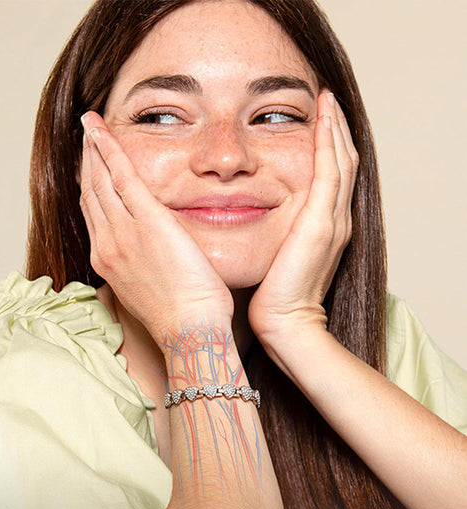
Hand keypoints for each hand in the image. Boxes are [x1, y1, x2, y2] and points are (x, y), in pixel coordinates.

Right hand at [79, 112, 232, 337]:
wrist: (190, 330)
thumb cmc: (181, 315)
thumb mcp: (151, 288)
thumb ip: (144, 263)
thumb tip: (152, 249)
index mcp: (109, 261)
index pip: (94, 214)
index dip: (90, 187)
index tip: (89, 168)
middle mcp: (107, 245)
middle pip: (90, 193)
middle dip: (87, 161)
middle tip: (86, 136)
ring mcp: (122, 233)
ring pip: (100, 180)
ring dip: (94, 150)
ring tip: (91, 126)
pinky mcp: (146, 222)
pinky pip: (121, 176)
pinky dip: (108, 150)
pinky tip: (101, 130)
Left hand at [248, 91, 357, 359]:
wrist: (284, 323)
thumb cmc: (273, 296)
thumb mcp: (276, 257)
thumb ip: (275, 234)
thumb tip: (249, 216)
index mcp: (324, 227)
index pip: (331, 177)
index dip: (328, 147)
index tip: (317, 121)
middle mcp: (335, 219)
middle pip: (342, 163)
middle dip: (335, 130)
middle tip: (327, 102)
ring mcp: (333, 220)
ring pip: (341, 162)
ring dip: (335, 129)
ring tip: (327, 101)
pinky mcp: (322, 223)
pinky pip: (330, 171)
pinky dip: (329, 142)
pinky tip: (322, 118)